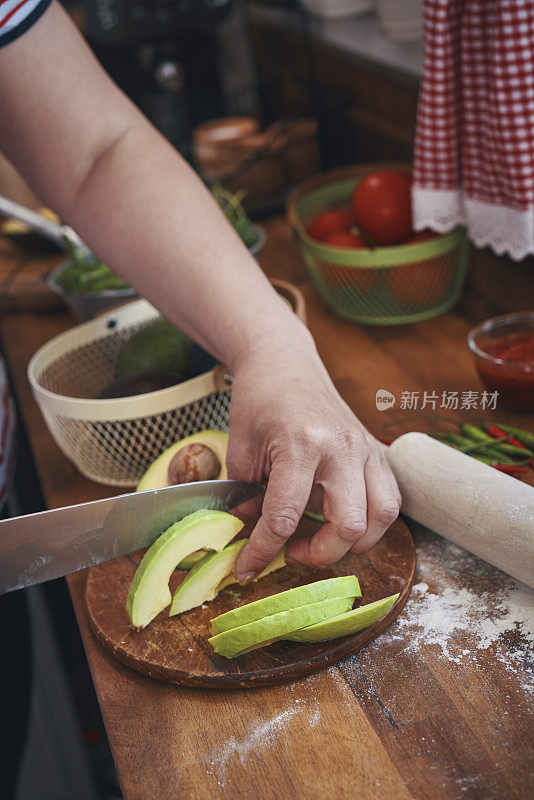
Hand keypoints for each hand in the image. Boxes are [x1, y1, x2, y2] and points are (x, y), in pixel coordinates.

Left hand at [227, 335, 400, 583]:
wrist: (284, 360)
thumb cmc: (259, 399)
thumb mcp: (240, 449)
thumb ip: (245, 497)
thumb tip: (251, 535)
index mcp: (301, 444)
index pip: (285, 516)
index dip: (263, 550)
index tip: (247, 568)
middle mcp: (341, 447)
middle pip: (348, 525)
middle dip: (319, 555)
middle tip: (291, 553)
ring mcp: (364, 447)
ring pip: (382, 516)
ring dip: (355, 543)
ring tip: (324, 542)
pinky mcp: (375, 449)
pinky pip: (390, 496)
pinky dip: (373, 520)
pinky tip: (345, 520)